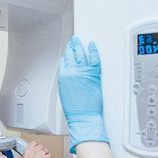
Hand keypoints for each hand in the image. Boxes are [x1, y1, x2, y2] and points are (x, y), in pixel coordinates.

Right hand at [18, 141, 51, 157]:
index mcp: (28, 150)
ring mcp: (39, 155)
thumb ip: (30, 152)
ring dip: (45, 155)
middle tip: (39, 157)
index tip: (37, 150)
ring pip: (46, 151)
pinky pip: (49, 156)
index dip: (36, 147)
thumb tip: (35, 151)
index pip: (34, 143)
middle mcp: (34, 151)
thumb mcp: (25, 157)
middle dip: (41, 151)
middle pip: (41, 147)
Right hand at [57, 35, 108, 153]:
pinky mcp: (94, 73)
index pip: (63, 61)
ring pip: (80, 53)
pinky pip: (94, 58)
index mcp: (63, 76)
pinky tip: (92, 45)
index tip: (67, 53)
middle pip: (71, 54)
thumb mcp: (64, 92)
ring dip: (79, 45)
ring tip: (79, 41)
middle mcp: (72, 71)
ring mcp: (83, 71)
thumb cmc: (74, 108)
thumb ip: (66, 80)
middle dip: (72, 46)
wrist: (83, 116)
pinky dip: (93, 50)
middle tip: (73, 41)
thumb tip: (70, 74)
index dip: (66, 56)